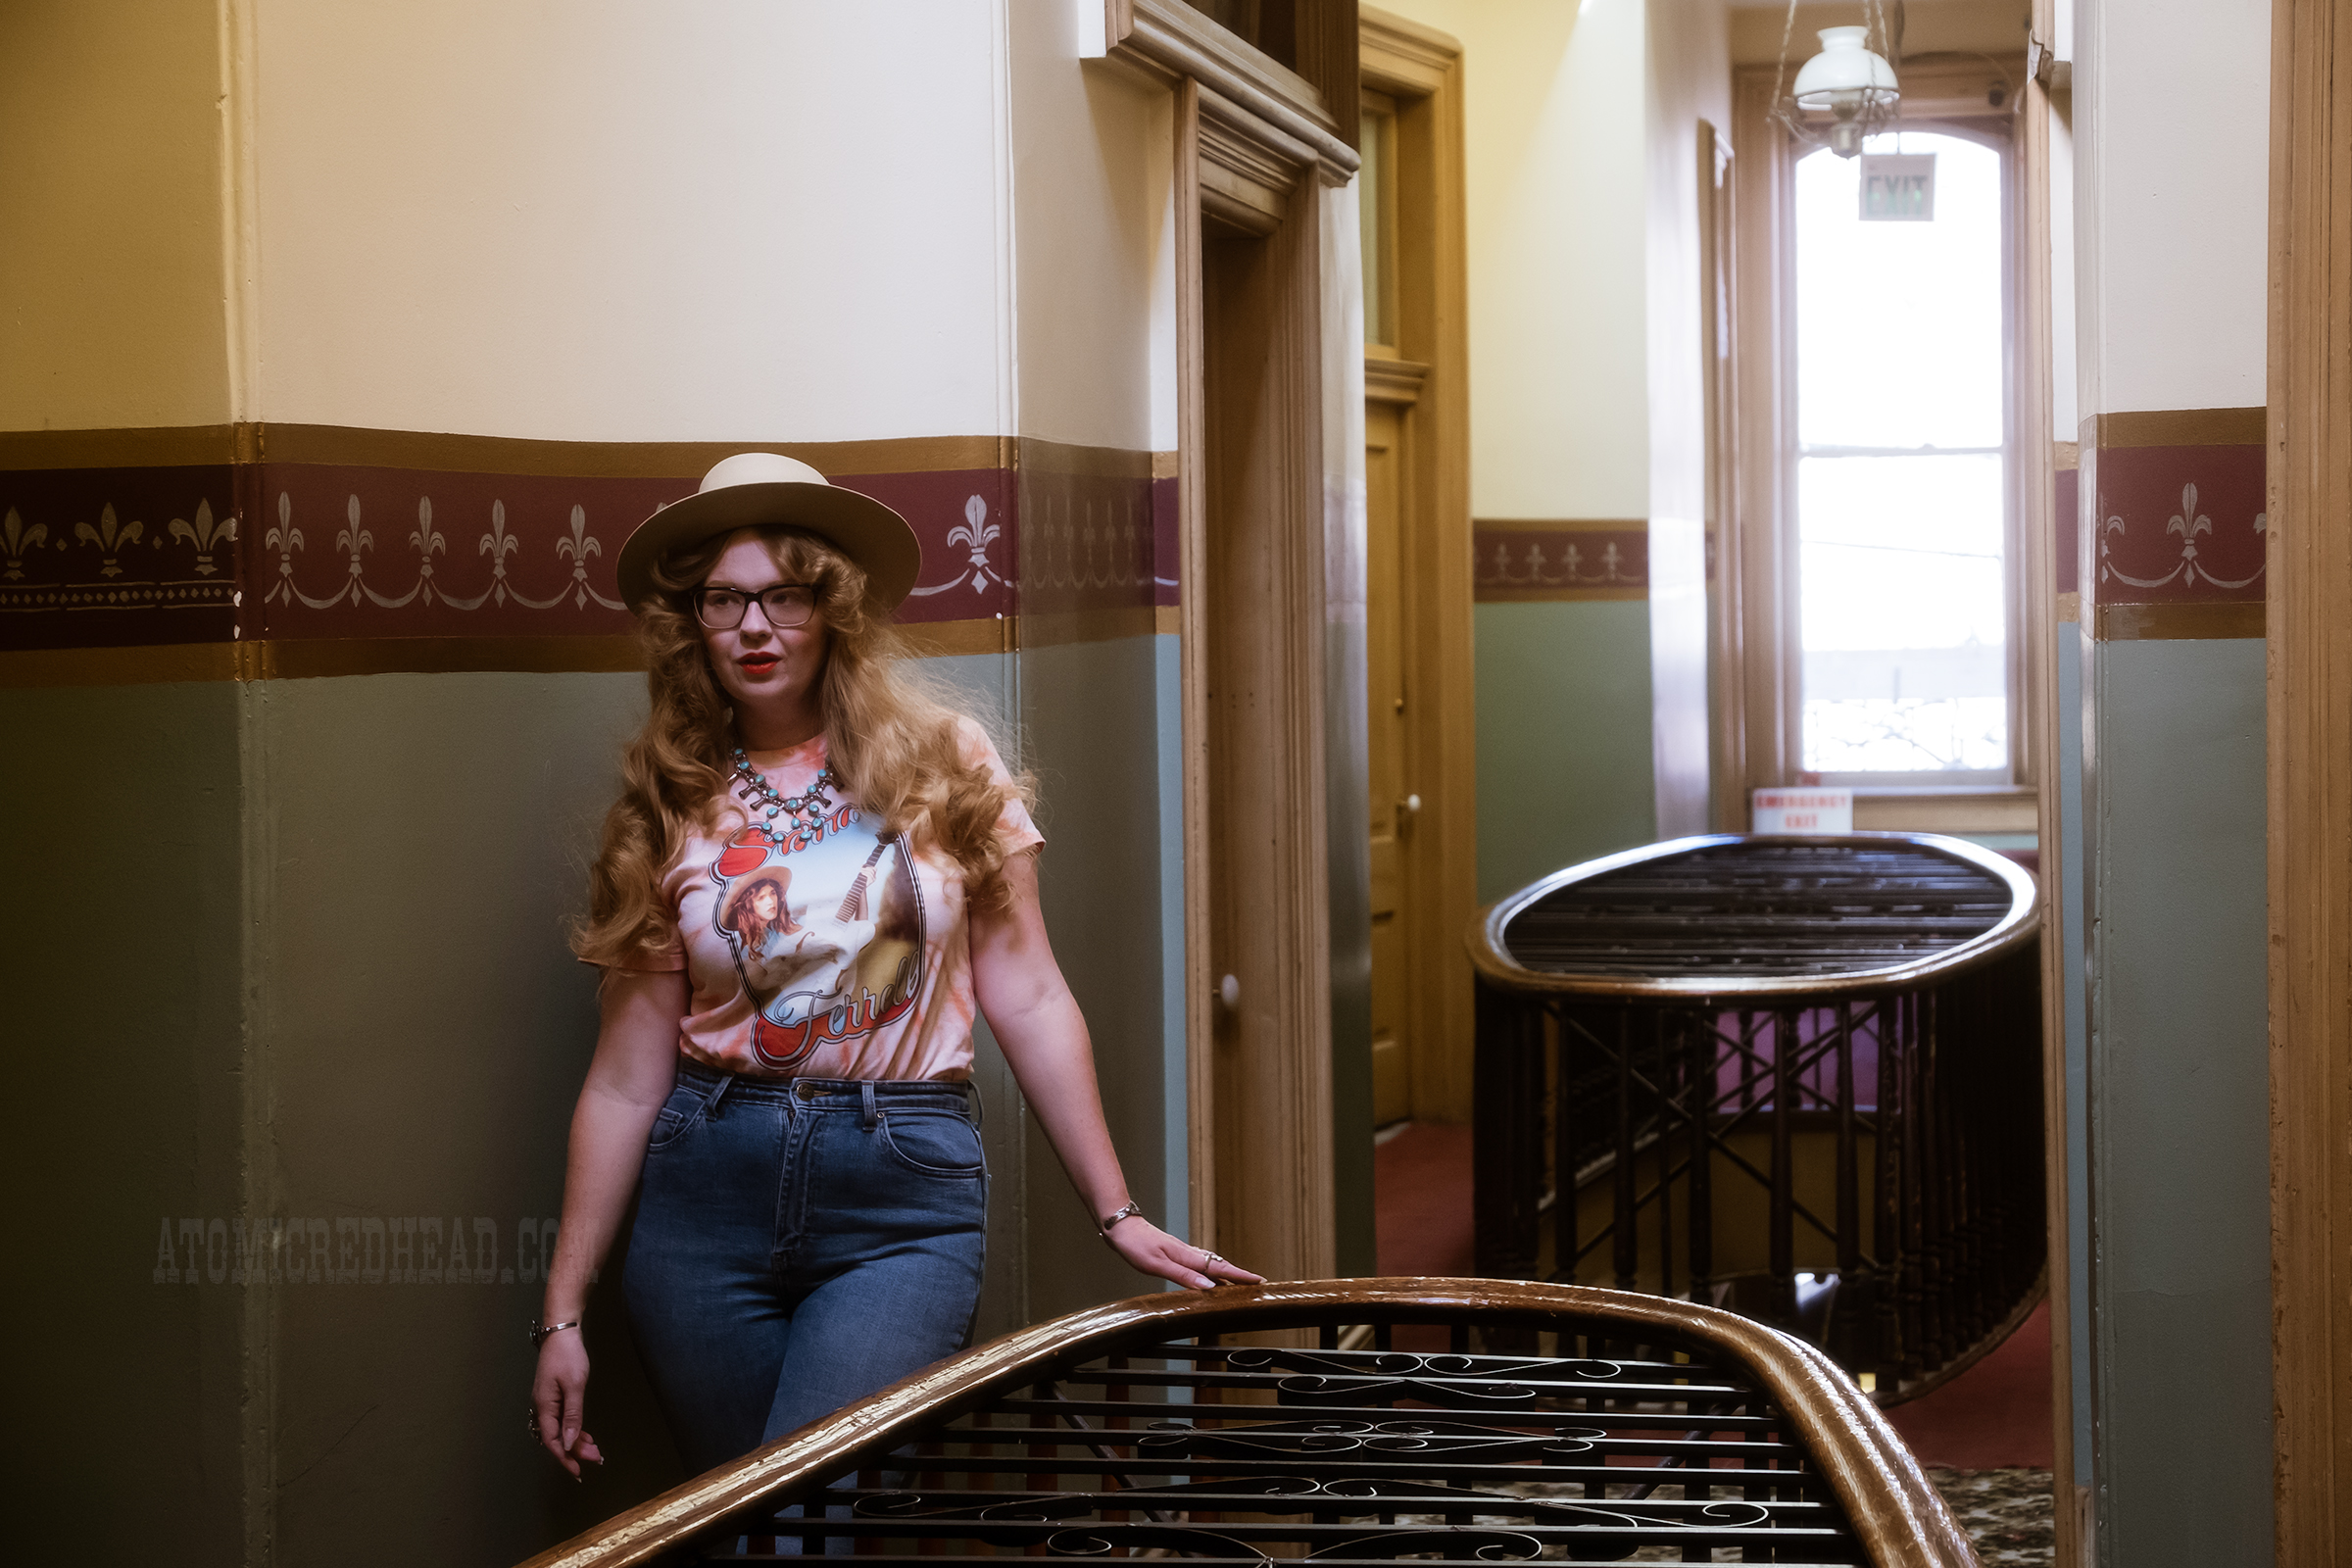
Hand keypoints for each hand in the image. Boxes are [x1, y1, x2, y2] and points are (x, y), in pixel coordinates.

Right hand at [532, 1330, 605, 1476]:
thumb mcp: (574, 1386)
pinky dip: (574, 1429)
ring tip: (594, 1451)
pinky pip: (562, 1419)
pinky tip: (585, 1435)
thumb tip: (568, 1442)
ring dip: (576, 1441)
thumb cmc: (568, 1356)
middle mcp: (543, 1407)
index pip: (552, 1441)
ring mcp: (547, 1401)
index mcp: (545, 1406)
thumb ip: (572, 1415)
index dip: (564, 1458)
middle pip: (557, 1437)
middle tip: (596, 1459)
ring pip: (560, 1429)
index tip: (577, 1472)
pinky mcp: (554, 1395)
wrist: (562, 1332)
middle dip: (575, 1451)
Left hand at [1104, 1219, 1264, 1289]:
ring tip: (1240, 1283)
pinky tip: (1210, 1274)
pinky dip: (1211, 1269)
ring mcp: (1182, 1252)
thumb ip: (1183, 1276)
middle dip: (1239, 1275)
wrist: (1121, 1227)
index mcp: (1186, 1256)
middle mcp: (1188, 1253)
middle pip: (1220, 1265)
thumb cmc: (1135, 1246)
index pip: (1219, 1268)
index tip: (1258, 1281)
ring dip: (1227, 1273)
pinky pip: (1200, 1263)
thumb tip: (1209, 1285)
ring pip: (1210, 1263)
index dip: (1239, 1276)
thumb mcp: (1156, 1265)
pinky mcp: (1175, 1252)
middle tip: (1257, 1284)